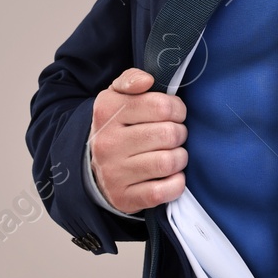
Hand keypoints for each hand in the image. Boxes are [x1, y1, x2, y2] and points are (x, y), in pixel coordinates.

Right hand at [88, 68, 187, 214]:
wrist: (97, 169)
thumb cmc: (118, 127)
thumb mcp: (117, 97)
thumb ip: (130, 80)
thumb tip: (146, 80)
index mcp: (107, 111)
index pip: (162, 106)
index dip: (177, 109)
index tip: (174, 114)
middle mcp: (107, 142)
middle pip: (169, 134)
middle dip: (180, 133)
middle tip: (175, 135)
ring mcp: (114, 173)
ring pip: (168, 162)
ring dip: (180, 158)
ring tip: (174, 154)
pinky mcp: (124, 198)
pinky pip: (163, 191)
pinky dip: (176, 183)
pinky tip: (171, 176)